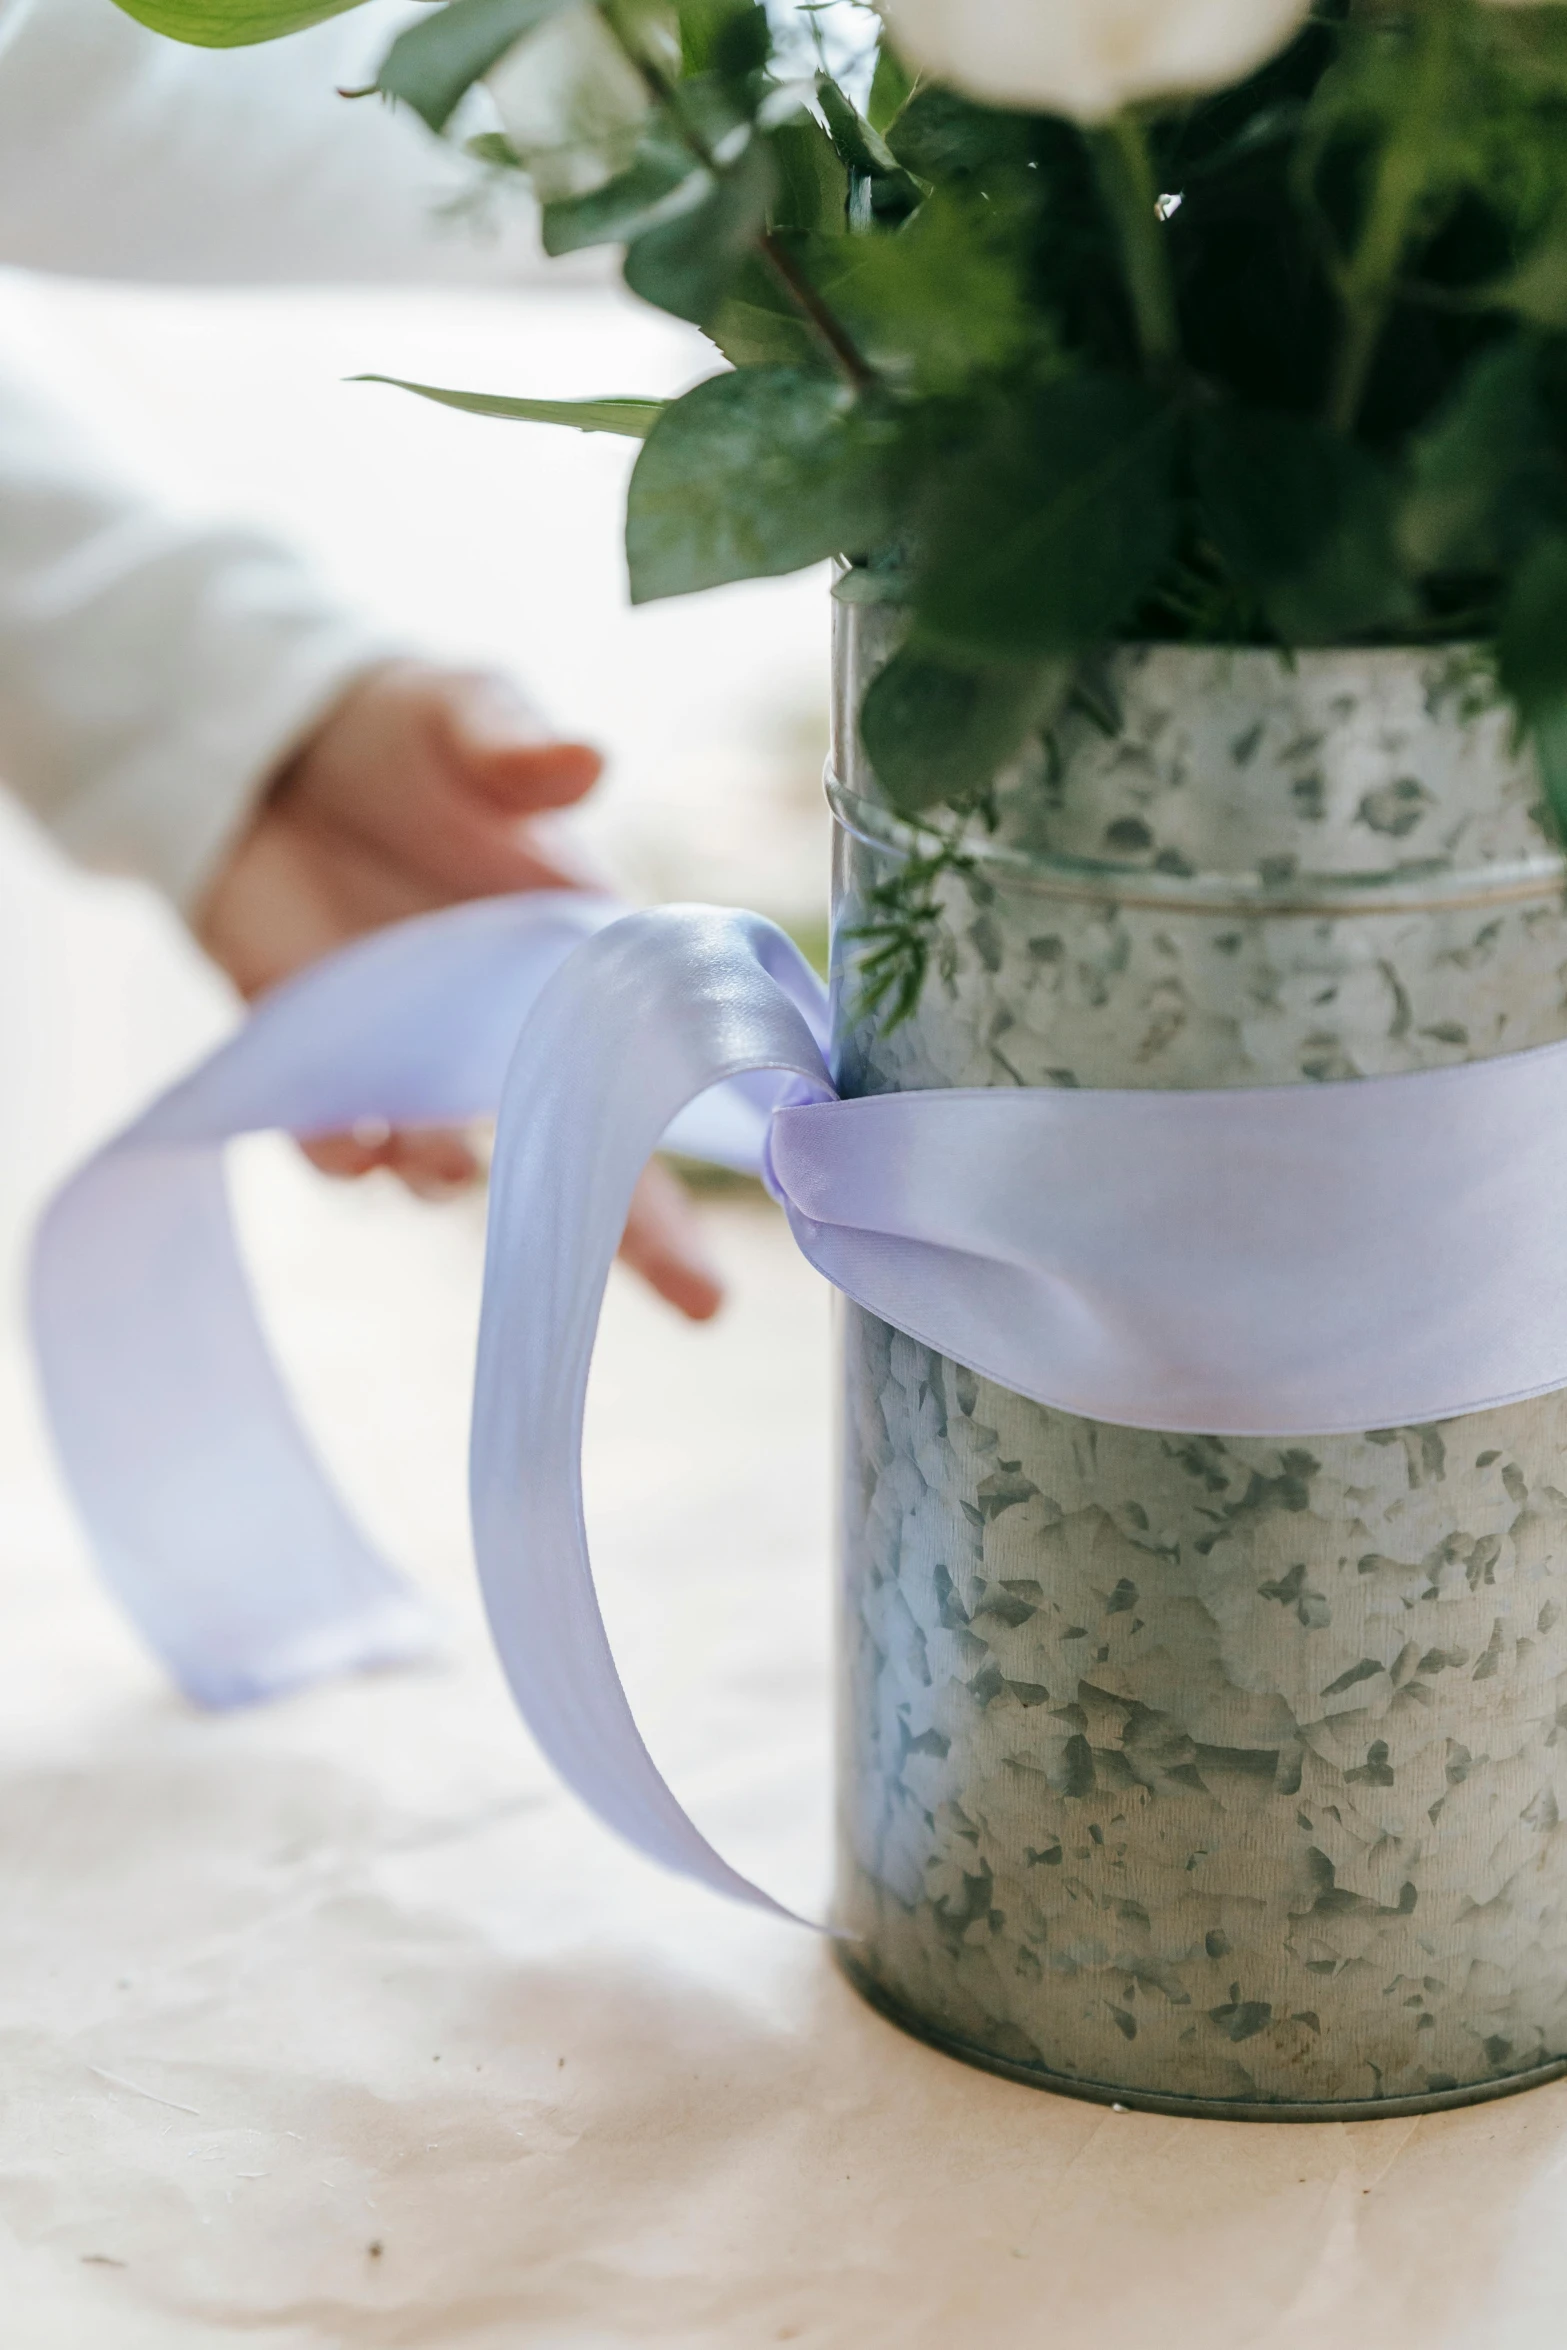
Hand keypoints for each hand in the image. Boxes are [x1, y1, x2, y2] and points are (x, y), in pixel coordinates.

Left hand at [196, 660, 722, 1320]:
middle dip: (638, 1230)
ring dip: (456, 1174)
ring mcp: (412, 1053)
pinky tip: (352, 1146)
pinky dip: (345, 1153)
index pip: (657, 1049)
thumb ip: (512, 749)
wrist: (257, 748)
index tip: (791, 1178)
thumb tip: (581, 761)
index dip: (721, 1118)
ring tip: (449, 1167)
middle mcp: (503, 1027)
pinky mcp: (313, 1056)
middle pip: (584, 1146)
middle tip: (704, 1302)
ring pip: (453, 1154)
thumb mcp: (463, 716)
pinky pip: (334, 1136)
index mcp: (569, 951)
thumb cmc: (400, 731)